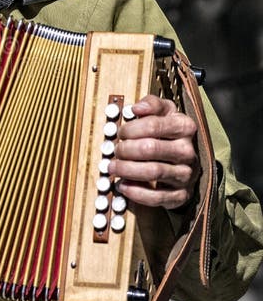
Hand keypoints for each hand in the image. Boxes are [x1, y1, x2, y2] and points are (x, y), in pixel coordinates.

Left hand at [107, 94, 198, 210]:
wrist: (187, 162)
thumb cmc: (169, 134)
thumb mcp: (165, 113)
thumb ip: (152, 104)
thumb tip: (136, 108)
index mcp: (185, 127)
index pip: (154, 125)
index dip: (131, 129)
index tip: (121, 132)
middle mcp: (188, 151)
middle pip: (150, 148)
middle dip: (126, 149)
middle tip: (116, 150)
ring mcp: (186, 174)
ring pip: (153, 172)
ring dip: (127, 170)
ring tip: (113, 167)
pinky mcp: (180, 195)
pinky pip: (157, 197)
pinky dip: (136, 192)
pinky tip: (123, 186)